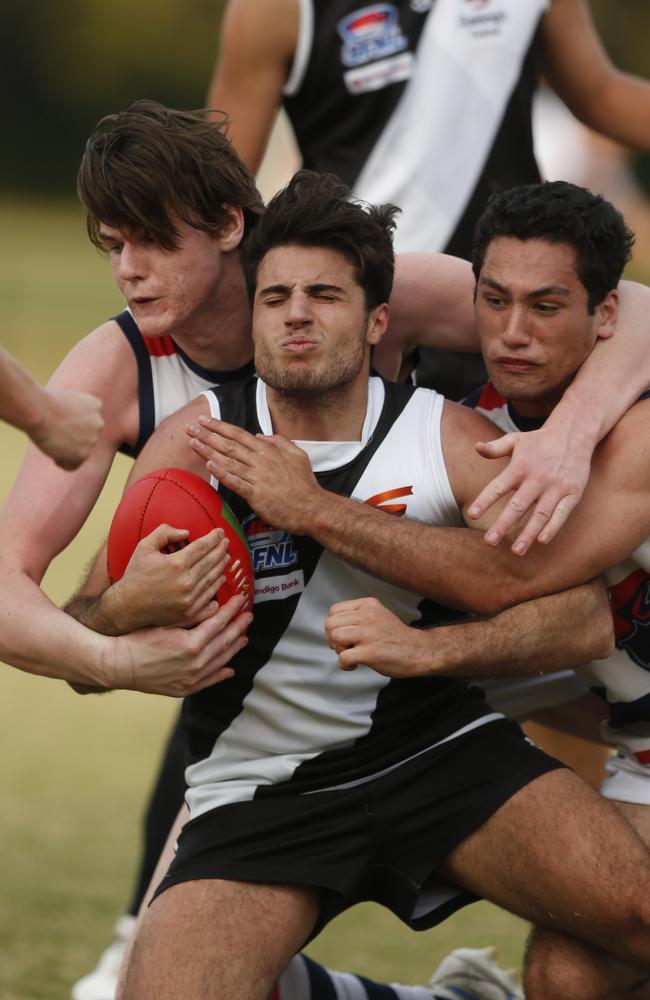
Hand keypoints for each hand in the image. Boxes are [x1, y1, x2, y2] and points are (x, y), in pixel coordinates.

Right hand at [32, 387, 103, 468]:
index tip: (59, 424)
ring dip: (66, 451)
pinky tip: (52, 455)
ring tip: (51, 443)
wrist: (39, 410)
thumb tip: (68, 428)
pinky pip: (72, 465)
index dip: (73, 425)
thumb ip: (72, 413)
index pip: (89, 422)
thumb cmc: (43, 402)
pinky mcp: (83, 454)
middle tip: (54, 436)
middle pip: (86, 438)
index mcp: (96, 406)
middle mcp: (98, 423)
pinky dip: (62, 463)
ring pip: (80, 452)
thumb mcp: (64, 400)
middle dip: (72, 439)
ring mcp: (92, 440)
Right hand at [102, 593, 252, 695]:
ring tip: (243, 637)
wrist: (117, 664)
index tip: (241, 600)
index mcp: (191, 644)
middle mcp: (195, 664)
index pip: (220, 624)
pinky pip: (209, 681)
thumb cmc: (137, 638)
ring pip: (220, 661)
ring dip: (234, 647)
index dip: (232, 610)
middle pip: (224, 642)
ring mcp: (191, 679)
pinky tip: (230, 668)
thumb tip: (215, 607)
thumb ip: (192, 617)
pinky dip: (221, 674)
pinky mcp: (184, 689)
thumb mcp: (165, 622)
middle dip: (238, 627)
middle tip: (248, 615)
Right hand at [110, 525, 230, 630]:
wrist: (127, 606)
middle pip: (212, 561)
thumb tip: (186, 532)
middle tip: (226, 542)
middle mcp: (186, 582)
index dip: (214, 538)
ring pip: (213, 578)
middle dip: (221, 549)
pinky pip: (210, 597)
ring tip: (226, 557)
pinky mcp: (189, 612)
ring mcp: (189, 599)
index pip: (203, 546)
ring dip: (222, 566)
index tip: (220, 532)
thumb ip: (164, 533)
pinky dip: (217, 586)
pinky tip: (220, 578)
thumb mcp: (144, 547)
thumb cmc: (135, 575)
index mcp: (176, 564)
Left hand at [186, 417, 321, 532]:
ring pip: (228, 461)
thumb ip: (279, 442)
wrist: (312, 508)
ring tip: (192, 443)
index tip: (203, 420)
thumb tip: (261, 436)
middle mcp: (261, 461)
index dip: (219, 426)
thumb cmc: (305, 484)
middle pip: (228, 444)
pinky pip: (235, 482)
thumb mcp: (298, 455)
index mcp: (268, 450)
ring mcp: (257, 477)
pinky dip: (222, 473)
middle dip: (207, 435)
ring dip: (208, 451)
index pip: (238, 434)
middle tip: (190, 428)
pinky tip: (210, 466)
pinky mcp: (256, 495)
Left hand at [326, 597, 428, 676]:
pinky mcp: (371, 652)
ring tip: (350, 654)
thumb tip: (334, 628)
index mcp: (368, 605)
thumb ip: (358, 616)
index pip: (335, 610)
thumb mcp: (378, 615)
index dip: (334, 625)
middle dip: (333, 639)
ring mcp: (369, 634)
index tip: (342, 635)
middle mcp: (367, 616)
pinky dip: (344, 665)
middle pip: (331, 624)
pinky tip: (355, 665)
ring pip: (335, 638)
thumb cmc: (397, 637)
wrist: (420, 651)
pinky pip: (343, 658)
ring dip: (338, 650)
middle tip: (344, 647)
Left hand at [466, 424, 590, 554]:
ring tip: (516, 551)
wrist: (575, 433)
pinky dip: (553, 527)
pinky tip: (542, 540)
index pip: (498, 486)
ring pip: (540, 514)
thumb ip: (495, 448)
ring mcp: (556, 487)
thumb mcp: (516, 440)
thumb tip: (476, 447)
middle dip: (503, 525)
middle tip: (489, 542)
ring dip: (528, 533)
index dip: (485, 501)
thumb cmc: (539, 440)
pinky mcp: (573, 493)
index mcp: (519, 467)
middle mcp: (537, 478)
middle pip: (518, 505)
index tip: (471, 515)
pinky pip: (562, 513)